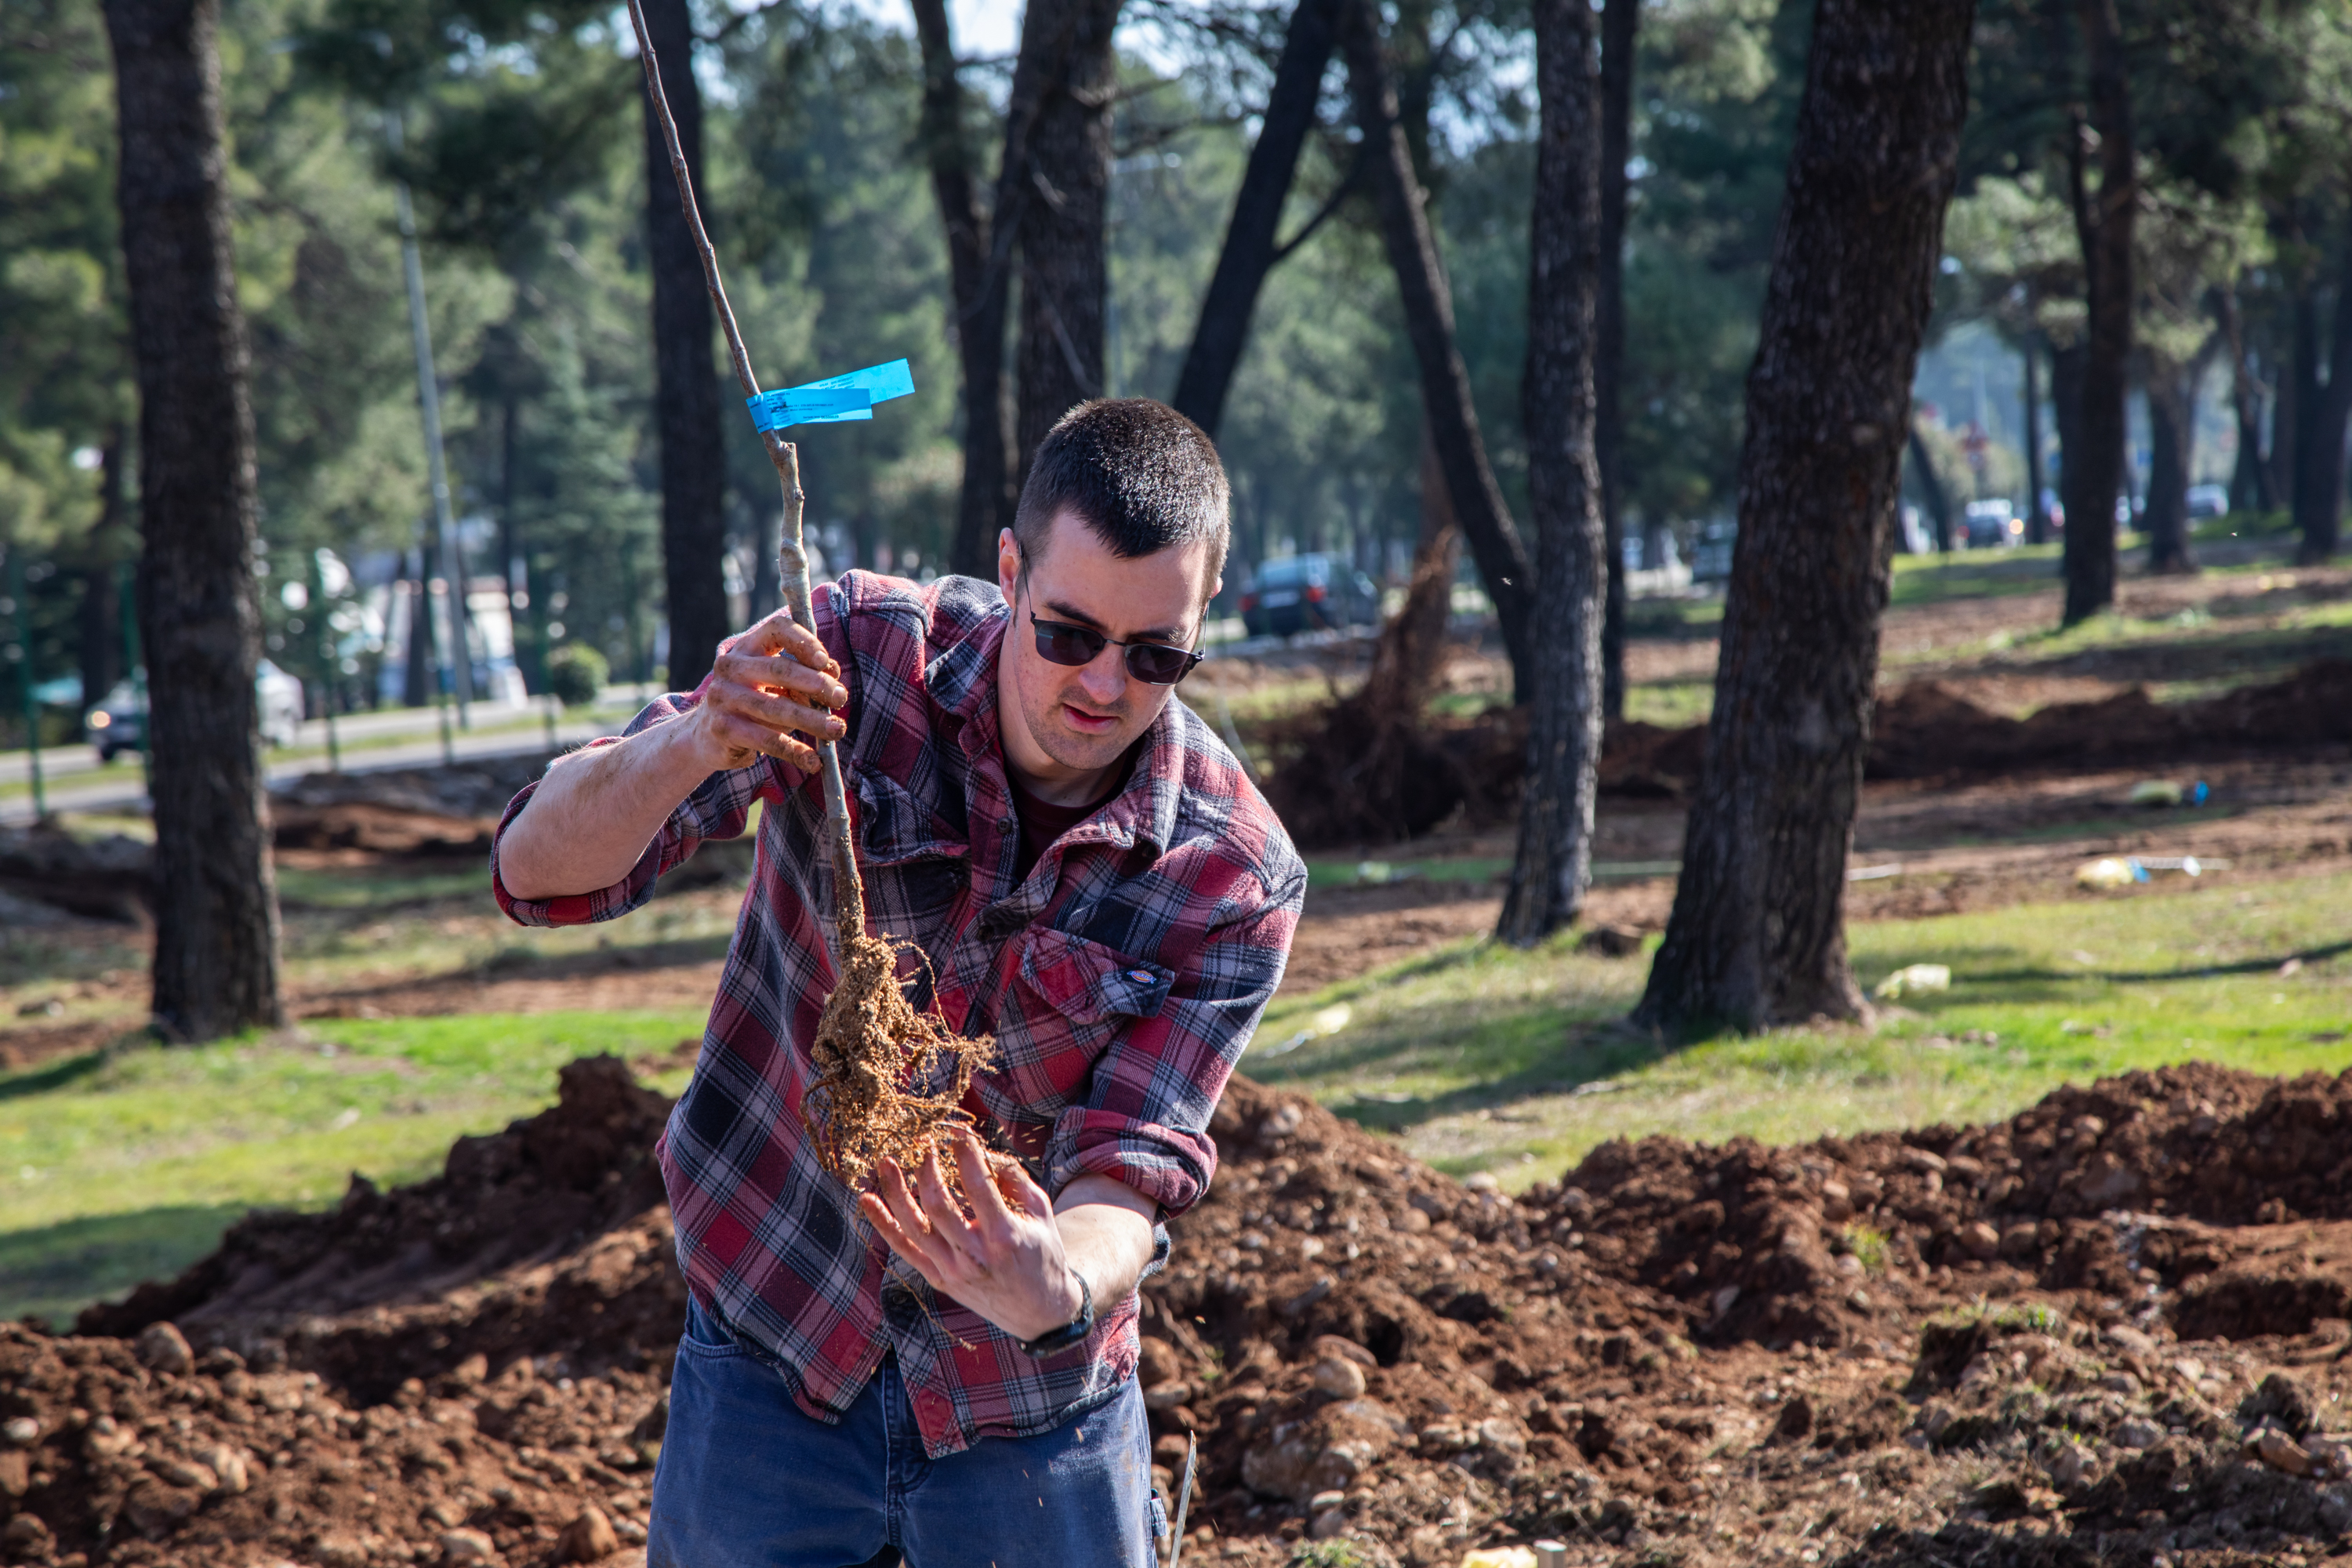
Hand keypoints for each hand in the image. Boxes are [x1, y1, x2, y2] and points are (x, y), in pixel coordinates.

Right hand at [683, 607, 847, 772]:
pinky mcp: (723, 728)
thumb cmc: (753, 703)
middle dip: (816, 684)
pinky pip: (766, 740)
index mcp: (748, 647)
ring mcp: (723, 697)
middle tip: (841, 698)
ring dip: (812, 720)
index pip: (777, 630)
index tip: (824, 660)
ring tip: (836, 729)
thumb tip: (833, 674)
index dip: (803, 641)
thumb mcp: (777, 685)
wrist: (706, 735)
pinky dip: (794, 751)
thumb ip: (805, 676)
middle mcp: (731, 667)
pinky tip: (813, 760)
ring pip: (776, 707)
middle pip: (779, 669)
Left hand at [859, 1129, 1085, 1343]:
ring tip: (885, 1162)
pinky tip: (867, 1200)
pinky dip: (883, 1224)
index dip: (966, 1154)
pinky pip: (904, 1249)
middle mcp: (974, 1255)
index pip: (979, 1187)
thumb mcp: (1041, 1212)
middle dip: (927, 1169)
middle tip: (923, 1144)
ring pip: (914, 1227)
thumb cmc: (1042, 1253)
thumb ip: (1015, 1179)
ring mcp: (952, 1269)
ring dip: (896, 1192)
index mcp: (1004, 1235)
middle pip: (939, 1206)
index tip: (956, 1131)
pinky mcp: (938, 1278)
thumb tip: (984, 1151)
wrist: (1037, 1311)